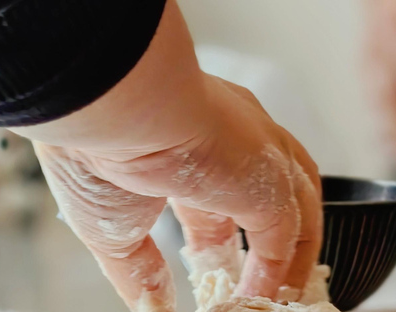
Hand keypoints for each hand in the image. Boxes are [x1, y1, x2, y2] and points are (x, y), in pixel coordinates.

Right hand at [13, 0, 321, 311]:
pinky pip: (286, 237)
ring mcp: (258, 154)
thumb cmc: (97, 143)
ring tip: (281, 299)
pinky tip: (259, 300)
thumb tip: (151, 306)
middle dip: (269, 240)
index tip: (212, 265)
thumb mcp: (113, 224)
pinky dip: (278, 273)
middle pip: (276, 189)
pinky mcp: (268, 180)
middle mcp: (235, 136)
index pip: (221, 186)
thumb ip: (138, 268)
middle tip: (258, 283)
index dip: (219, 232)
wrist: (113, 105)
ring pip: (297, 208)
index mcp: (194, 133)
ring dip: (290, 259)